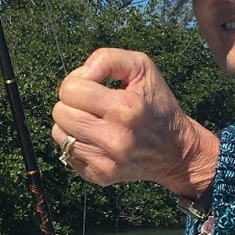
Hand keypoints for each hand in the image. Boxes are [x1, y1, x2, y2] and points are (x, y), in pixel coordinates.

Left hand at [52, 47, 218, 196]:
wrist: (176, 151)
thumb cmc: (156, 104)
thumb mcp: (142, 68)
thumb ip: (107, 59)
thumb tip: (81, 74)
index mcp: (124, 107)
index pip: (69, 89)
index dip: (79, 82)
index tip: (96, 86)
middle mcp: (114, 137)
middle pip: (60, 112)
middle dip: (72, 103)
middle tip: (93, 105)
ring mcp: (106, 161)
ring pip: (58, 133)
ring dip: (72, 123)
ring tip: (95, 122)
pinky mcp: (100, 176)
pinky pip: (68, 153)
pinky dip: (79, 143)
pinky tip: (98, 140)